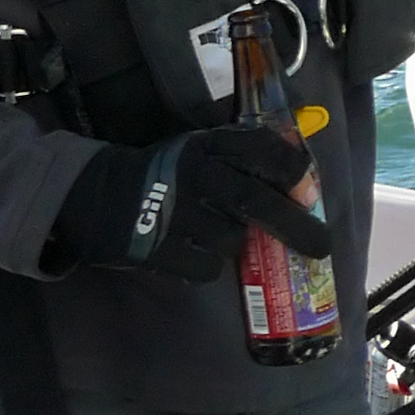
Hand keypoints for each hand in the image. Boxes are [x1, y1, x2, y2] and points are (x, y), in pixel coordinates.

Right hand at [50, 124, 328, 282]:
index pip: (261, 149)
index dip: (291, 168)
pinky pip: (205, 268)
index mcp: (206, 146)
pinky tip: (191, 253)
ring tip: (214, 234)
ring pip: (233, 240)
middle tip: (322, 246)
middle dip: (297, 226)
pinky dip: (207, 267)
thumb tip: (306, 186)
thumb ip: (242, 160)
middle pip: (257, 201)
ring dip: (235, 244)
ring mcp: (174, 213)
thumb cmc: (164, 173)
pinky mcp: (155, 248)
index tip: (308, 187)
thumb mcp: (199, 151)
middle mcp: (193, 175)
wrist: (92, 195)